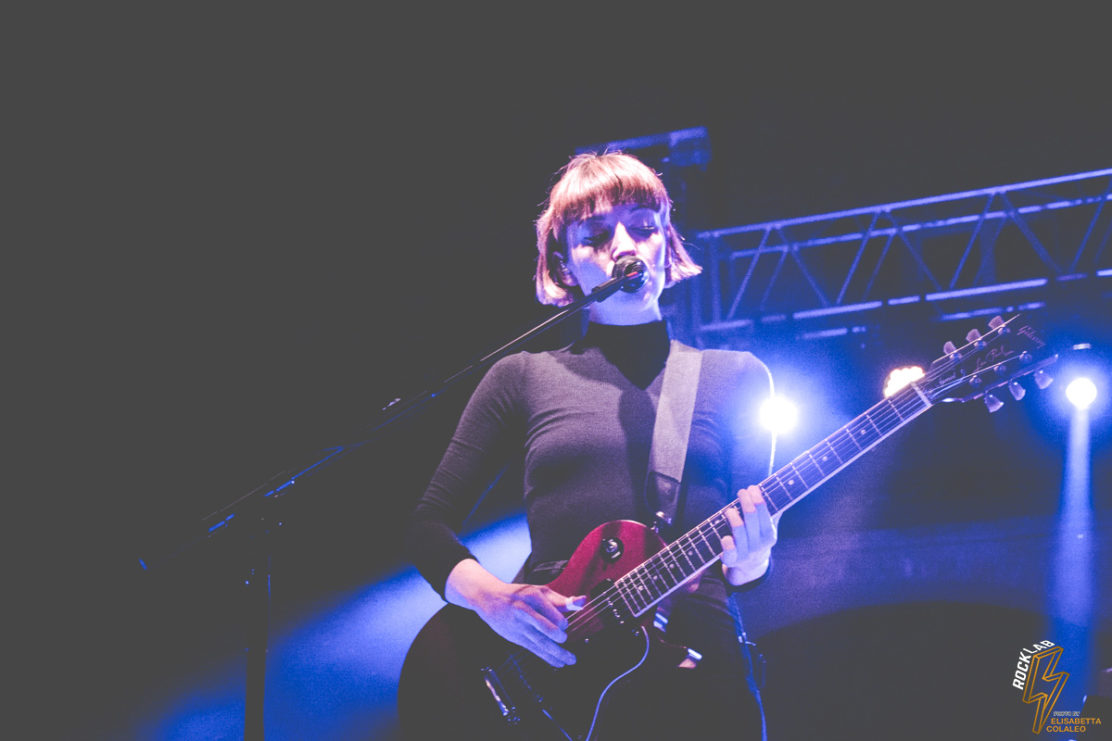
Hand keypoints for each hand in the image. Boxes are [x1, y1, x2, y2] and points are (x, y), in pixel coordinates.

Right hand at [445, 559, 585, 667]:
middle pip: (546, 628)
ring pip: (540, 642)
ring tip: (570, 660)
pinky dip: (547, 657)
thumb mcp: (539, 591)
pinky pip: (533, 649)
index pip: (553, 612)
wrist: (489, 598)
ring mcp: (518, 625)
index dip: (561, 621)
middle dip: (558, 637)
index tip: (564, 625)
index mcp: (533, 596)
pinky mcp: (515, 637)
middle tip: (564, 639)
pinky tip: (557, 662)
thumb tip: (582, 602)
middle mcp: (525, 610)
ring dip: (556, 653)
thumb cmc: (520, 594)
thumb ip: (560, 600)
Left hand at [721, 484, 777, 585]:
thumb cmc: (758, 538)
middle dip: (745, 500)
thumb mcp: (768, 527)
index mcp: (769, 534)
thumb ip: (774, 511)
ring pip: (738, 529)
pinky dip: (726, 542)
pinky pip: (729, 550)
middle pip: (751, 516)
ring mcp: (746, 552)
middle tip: (741, 492)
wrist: (750, 565)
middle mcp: (759, 544)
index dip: (757, 497)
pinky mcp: (732, 560)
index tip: (752, 487)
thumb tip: (785, 489)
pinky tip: (725, 536)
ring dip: (732, 515)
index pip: (763, 512)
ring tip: (729, 510)